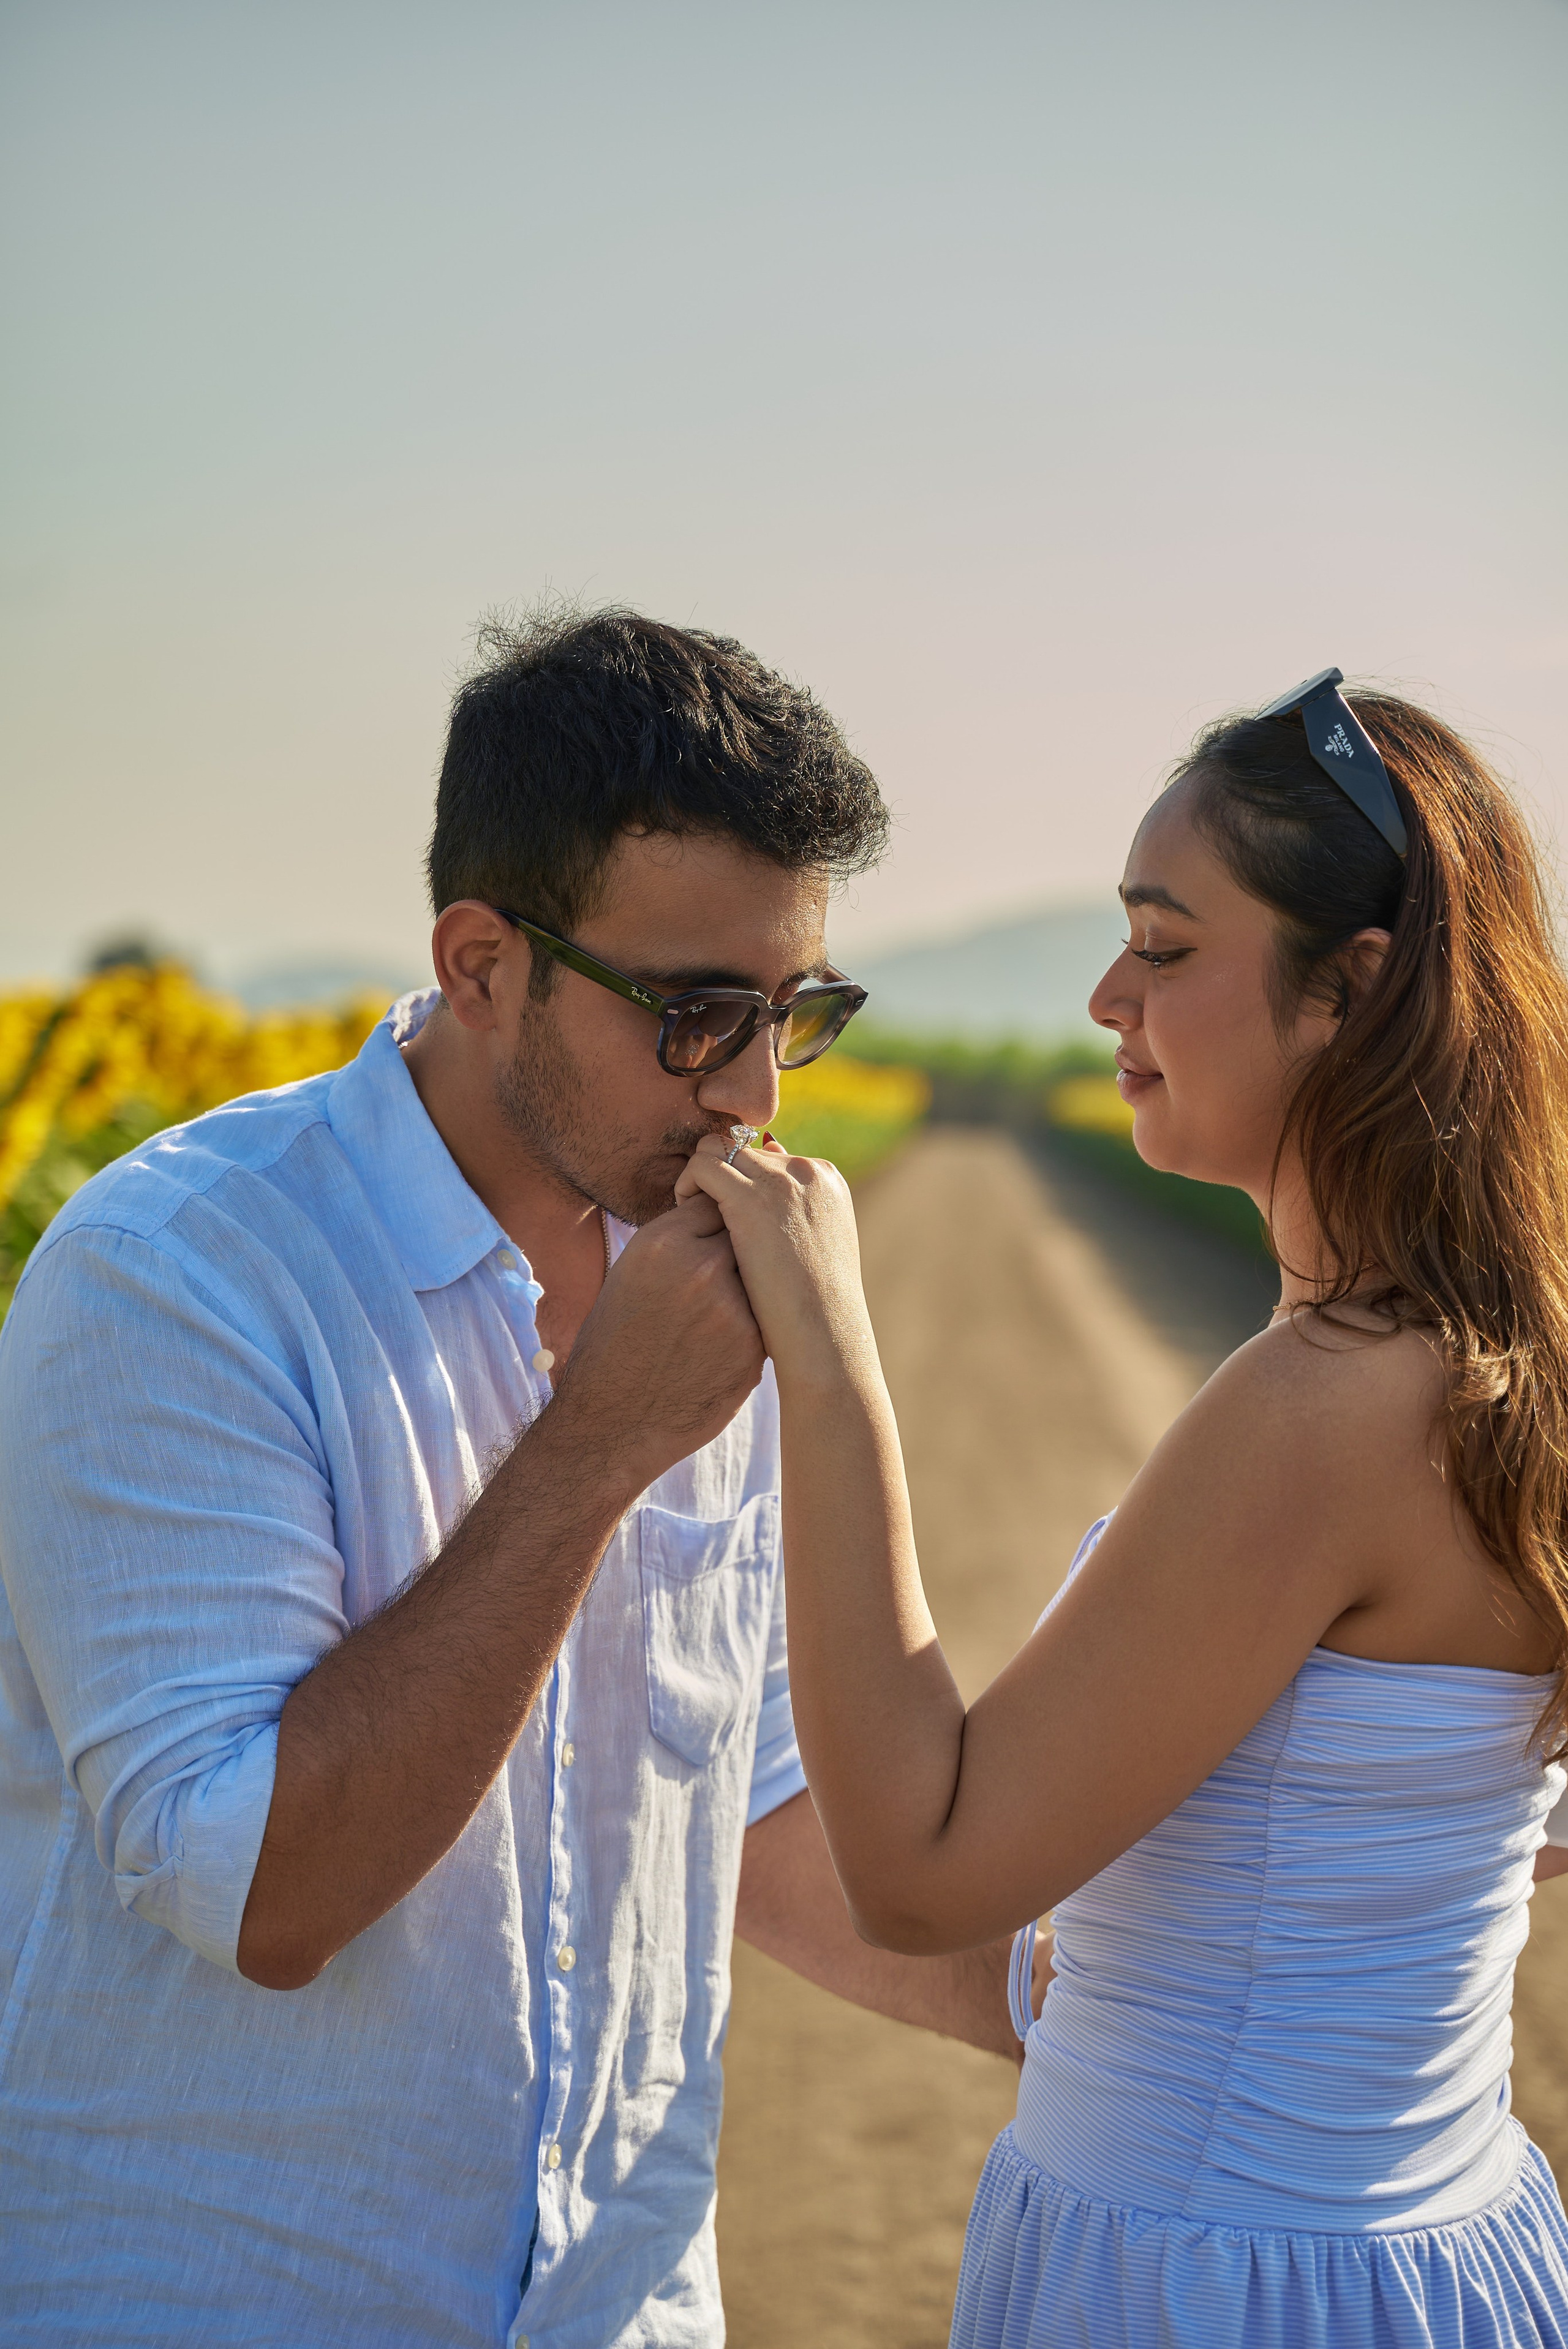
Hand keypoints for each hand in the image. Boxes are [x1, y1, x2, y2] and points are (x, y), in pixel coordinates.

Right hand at [553, 1193, 765, 1488]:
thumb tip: (718, 1214)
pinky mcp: (754, 1349)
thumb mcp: (629, 1275)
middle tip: (718, 1278)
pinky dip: (750, 1328)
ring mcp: (732, 1309)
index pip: (715, 1203)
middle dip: (739, 1251)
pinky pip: (765, 1319)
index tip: (712, 1238)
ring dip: (748, 1290)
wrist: (611, 1424)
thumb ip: (675, 1242)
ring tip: (712, 1318)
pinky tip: (718, 1348)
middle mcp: (700, 1267)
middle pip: (745, 1235)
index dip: (716, 1221)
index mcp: (661, 1242)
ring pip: (760, 1278)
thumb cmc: (613, 1348)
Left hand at [673, 1136, 875, 1391]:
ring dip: (700, 1177)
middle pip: (742, 1151)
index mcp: (828, 1180)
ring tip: (690, 1214)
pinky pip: (703, 1165)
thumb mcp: (813, 1252)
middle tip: (701, 1213)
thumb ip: (794, 1215)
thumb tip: (767, 1194)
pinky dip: (687, 1184)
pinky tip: (683, 1216)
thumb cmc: (816, 1309)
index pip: (768, 1157)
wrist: (823, 1338)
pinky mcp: (751, 1199)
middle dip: (719, 1177)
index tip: (726, 1214)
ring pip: (718, 1150)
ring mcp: (781, 1181)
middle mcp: (808, 1171)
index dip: (741, 1182)